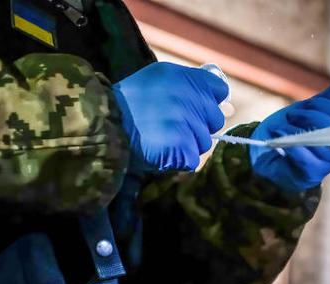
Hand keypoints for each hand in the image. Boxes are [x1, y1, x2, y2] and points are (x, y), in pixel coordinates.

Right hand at [112, 62, 228, 173]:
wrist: (101, 126)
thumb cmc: (130, 105)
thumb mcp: (157, 81)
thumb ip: (190, 86)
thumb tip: (227, 104)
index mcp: (181, 77)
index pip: (217, 90)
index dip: (207, 102)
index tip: (190, 107)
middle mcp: (186, 97)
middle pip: (214, 119)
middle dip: (197, 125)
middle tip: (168, 123)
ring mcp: (185, 122)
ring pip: (205, 141)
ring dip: (187, 143)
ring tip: (160, 136)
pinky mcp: (182, 146)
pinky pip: (193, 159)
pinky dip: (179, 159)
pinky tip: (160, 149)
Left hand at [250, 81, 329, 192]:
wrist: (263, 153)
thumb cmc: (286, 131)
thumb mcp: (303, 110)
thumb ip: (324, 100)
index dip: (326, 106)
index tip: (305, 105)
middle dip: (311, 117)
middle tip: (292, 115)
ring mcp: (327, 163)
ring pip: (320, 143)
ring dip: (297, 132)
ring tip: (281, 129)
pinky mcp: (313, 175)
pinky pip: (308, 161)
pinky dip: (293, 148)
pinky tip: (280, 139)